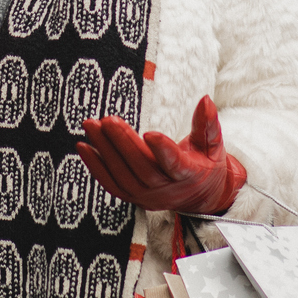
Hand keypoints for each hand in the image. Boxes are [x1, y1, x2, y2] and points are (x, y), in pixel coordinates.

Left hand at [77, 95, 246, 214]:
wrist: (199, 197)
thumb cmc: (205, 165)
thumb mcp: (212, 145)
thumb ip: (207, 123)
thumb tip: (206, 99)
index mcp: (189, 174)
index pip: (175, 163)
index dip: (163, 150)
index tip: (150, 133)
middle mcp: (166, 189)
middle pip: (142, 167)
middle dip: (123, 143)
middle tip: (108, 120)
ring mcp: (147, 195)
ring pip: (123, 175)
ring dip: (104, 151)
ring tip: (92, 126)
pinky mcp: (132, 197)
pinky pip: (111, 184)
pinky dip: (95, 167)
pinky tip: (84, 147)